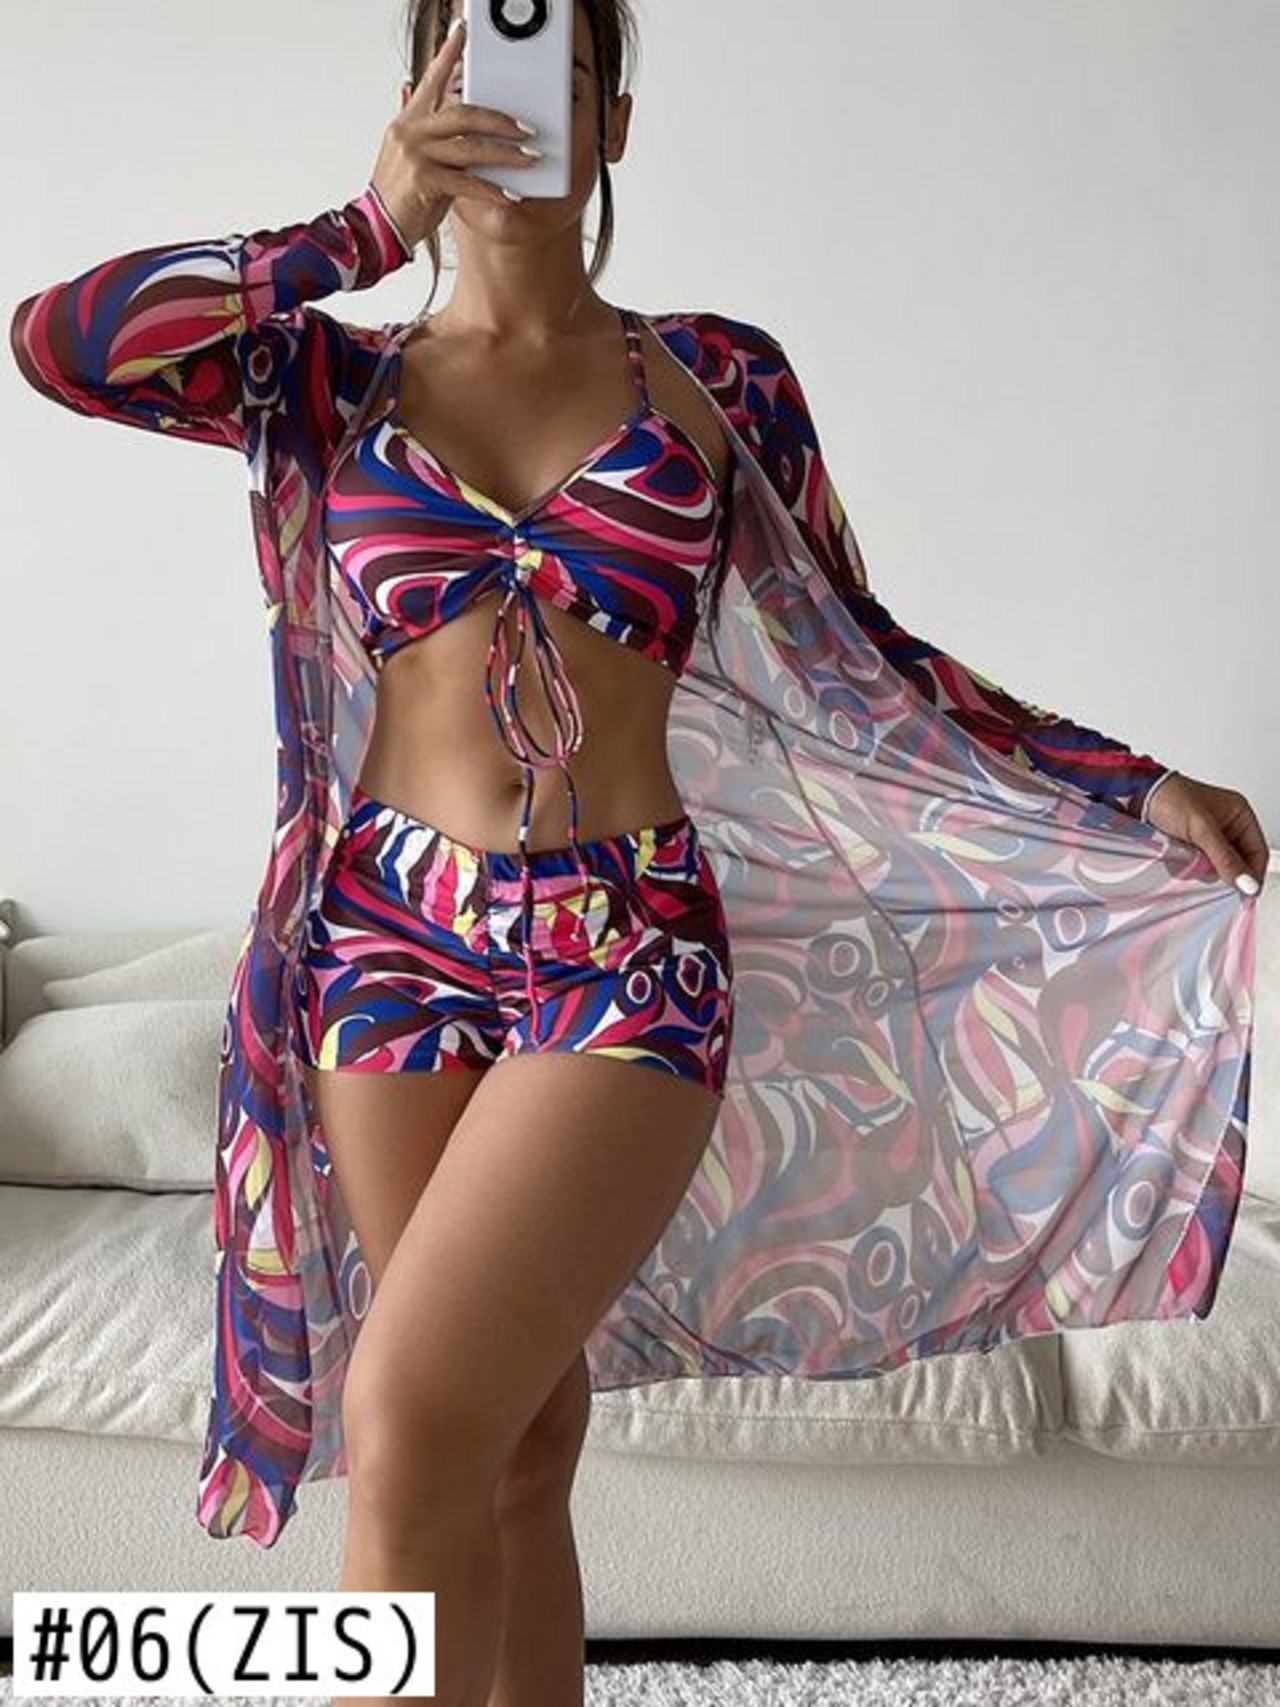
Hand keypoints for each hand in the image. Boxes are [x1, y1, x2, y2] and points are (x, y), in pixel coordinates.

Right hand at [369, 17, 537, 246]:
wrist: (377, 228)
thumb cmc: (400, 195)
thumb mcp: (409, 154)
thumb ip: (421, 126)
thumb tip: (417, 92)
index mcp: (409, 121)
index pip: (431, 80)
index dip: (448, 54)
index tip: (463, 32)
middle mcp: (411, 131)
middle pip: (464, 113)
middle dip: (501, 121)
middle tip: (527, 129)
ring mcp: (416, 155)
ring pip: (471, 147)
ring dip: (506, 155)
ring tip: (529, 159)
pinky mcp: (423, 181)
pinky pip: (467, 182)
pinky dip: (492, 189)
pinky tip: (510, 195)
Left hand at [1143, 771, 1268, 895]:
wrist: (1135, 794)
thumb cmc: (1169, 798)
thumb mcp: (1202, 830)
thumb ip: (1225, 858)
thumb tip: (1246, 883)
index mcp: (1239, 814)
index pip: (1257, 852)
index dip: (1253, 875)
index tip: (1245, 895)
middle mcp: (1227, 825)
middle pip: (1237, 862)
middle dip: (1222, 870)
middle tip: (1207, 870)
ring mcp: (1208, 836)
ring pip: (1216, 866)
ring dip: (1203, 868)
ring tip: (1188, 858)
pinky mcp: (1190, 844)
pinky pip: (1198, 865)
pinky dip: (1191, 867)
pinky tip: (1180, 860)